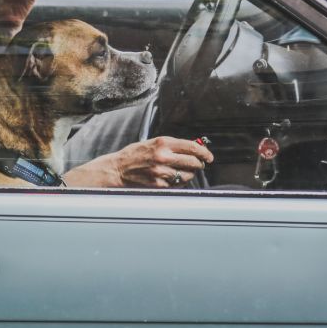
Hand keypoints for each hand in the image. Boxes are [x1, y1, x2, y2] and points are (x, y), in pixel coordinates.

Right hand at [64, 136, 214, 188]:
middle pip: (194, 162)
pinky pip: (178, 184)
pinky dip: (178, 182)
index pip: (192, 147)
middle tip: (199, 164)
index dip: (204, 152)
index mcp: (163, 142)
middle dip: (199, 164)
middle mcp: (163, 156)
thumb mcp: (153, 143)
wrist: (117, 169)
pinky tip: (172, 178)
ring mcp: (161, 172)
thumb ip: (173, 145)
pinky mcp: (159, 185)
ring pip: (188, 175)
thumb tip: (194, 147)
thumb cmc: (134, 155)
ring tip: (182, 171)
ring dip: (189, 174)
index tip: (209, 156)